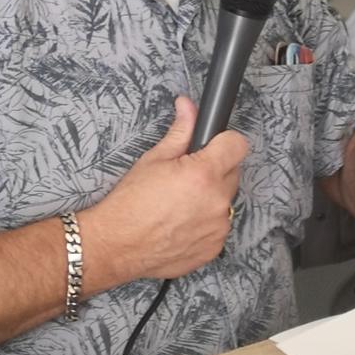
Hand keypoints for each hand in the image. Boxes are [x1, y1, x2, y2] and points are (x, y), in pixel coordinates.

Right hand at [79, 97, 248, 285]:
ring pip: (225, 201)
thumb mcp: (154, 159)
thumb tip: (188, 107)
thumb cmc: (130, 204)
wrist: (116, 245)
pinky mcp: (214, 248)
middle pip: (232, 173)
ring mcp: (218, 228)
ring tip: (181, 202)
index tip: (212, 146)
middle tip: (186, 176)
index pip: (237, 145)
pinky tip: (181, 222)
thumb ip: (180, 130)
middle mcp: (217, 202)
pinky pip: (219, 227)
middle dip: (214, 170)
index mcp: (204, 174)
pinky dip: (206, 222)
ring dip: (210, 198)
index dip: (224, 141)